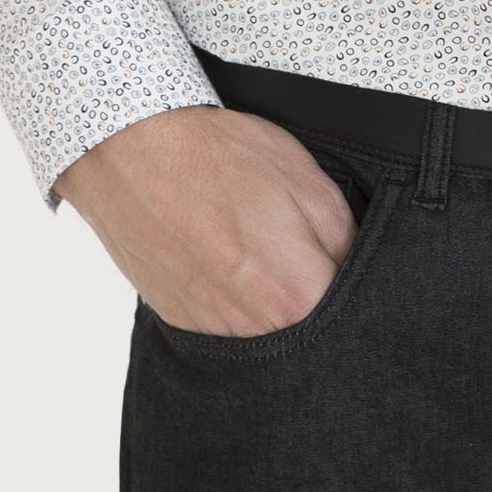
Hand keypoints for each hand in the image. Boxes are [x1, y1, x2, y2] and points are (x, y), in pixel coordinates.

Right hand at [55, 105, 357, 335]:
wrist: (129, 152)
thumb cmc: (218, 156)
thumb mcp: (308, 181)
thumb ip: (345, 240)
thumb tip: (357, 271)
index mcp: (296, 295)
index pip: (356, 318)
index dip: (361, 288)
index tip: (348, 265)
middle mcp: (255, 329)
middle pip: (313, 336)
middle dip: (322, 302)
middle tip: (306, 257)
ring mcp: (214, 332)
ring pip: (271, 339)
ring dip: (277, 307)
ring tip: (265, 257)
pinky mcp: (183, 325)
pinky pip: (230, 332)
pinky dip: (241, 306)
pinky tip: (233, 265)